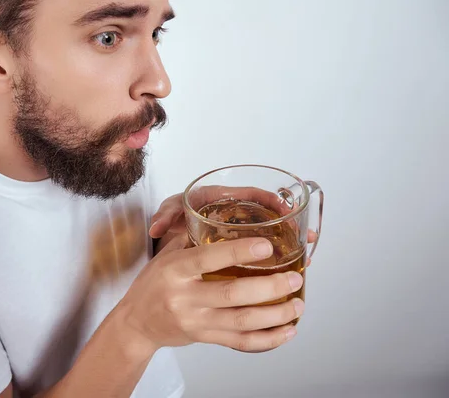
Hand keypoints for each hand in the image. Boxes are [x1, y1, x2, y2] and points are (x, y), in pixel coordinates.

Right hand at [116, 234, 303, 352]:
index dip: (239, 252)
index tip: (266, 246)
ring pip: (242, 321)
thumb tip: (224, 218)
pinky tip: (287, 331)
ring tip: (297, 304)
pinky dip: (268, 339)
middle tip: (293, 279)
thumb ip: (193, 240)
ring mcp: (196, 321)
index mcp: (175, 270)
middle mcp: (185, 297)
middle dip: (269, 288)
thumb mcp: (166, 256)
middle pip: (233, 294)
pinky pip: (241, 343)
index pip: (209, 259)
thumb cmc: (153, 284)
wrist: (136, 323)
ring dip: (275, 315)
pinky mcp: (205, 338)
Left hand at [149, 188, 317, 263]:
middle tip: (304, 236)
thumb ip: (165, 217)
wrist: (171, 230)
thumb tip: (157, 227)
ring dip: (288, 241)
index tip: (284, 212)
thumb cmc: (174, 216)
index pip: (252, 193)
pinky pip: (264, 248)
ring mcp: (241, 228)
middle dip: (289, 224)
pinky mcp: (241, 245)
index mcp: (221, 197)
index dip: (271, 200)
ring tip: (305, 254)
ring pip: (271, 232)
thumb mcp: (170, 213)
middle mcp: (236, 210)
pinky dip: (278, 257)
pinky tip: (290, 268)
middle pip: (269, 213)